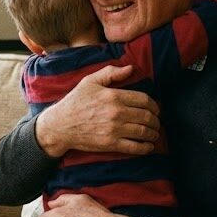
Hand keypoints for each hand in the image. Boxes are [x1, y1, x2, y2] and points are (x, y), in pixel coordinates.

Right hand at [36, 65, 159, 157]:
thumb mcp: (90, 81)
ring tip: (154, 133)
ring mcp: (114, 129)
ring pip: (143, 131)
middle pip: (146, 116)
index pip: (143, 99)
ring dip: (153, 133)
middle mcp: (116, 112)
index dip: (154, 105)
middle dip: (155, 120)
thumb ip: (111, 72)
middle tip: (156, 121)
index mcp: (113, 96)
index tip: (155, 109)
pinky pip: (135, 147)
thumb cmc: (75, 102)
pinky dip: (145, 147)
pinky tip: (148, 146)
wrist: (60, 125)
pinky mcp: (110, 143)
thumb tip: (131, 68)